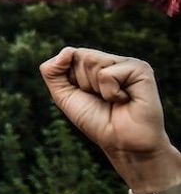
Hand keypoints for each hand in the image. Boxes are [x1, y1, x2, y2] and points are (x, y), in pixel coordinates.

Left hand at [40, 48, 177, 190]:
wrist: (122, 142)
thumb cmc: (95, 120)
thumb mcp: (63, 96)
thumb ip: (52, 72)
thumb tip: (66, 50)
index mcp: (94, 63)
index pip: (69, 55)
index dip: (71, 79)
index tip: (86, 95)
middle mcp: (111, 60)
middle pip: (80, 56)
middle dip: (83, 83)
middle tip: (102, 99)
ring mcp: (127, 63)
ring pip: (92, 62)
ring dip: (96, 88)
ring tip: (114, 100)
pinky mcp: (141, 69)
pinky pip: (107, 74)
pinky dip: (110, 93)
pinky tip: (125, 100)